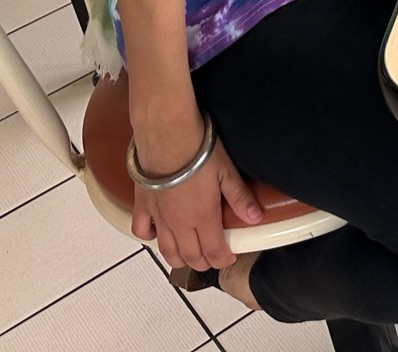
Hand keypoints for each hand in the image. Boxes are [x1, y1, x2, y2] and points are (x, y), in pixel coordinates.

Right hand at [131, 127, 262, 271]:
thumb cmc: (198, 150)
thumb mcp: (227, 172)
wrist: (167, 136)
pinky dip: (149, 238)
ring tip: (188, 257)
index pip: (214, 251)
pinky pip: (141, 230)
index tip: (229, 257)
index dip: (223, 259)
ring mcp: (159, 217)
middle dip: (203, 262)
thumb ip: (240, 198)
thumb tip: (255, 217)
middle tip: (211, 258)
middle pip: (190, 256)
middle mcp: (179, 223)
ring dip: (178, 259)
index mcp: (202, 217)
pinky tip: (156, 234)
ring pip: (166, 250)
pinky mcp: (143, 205)